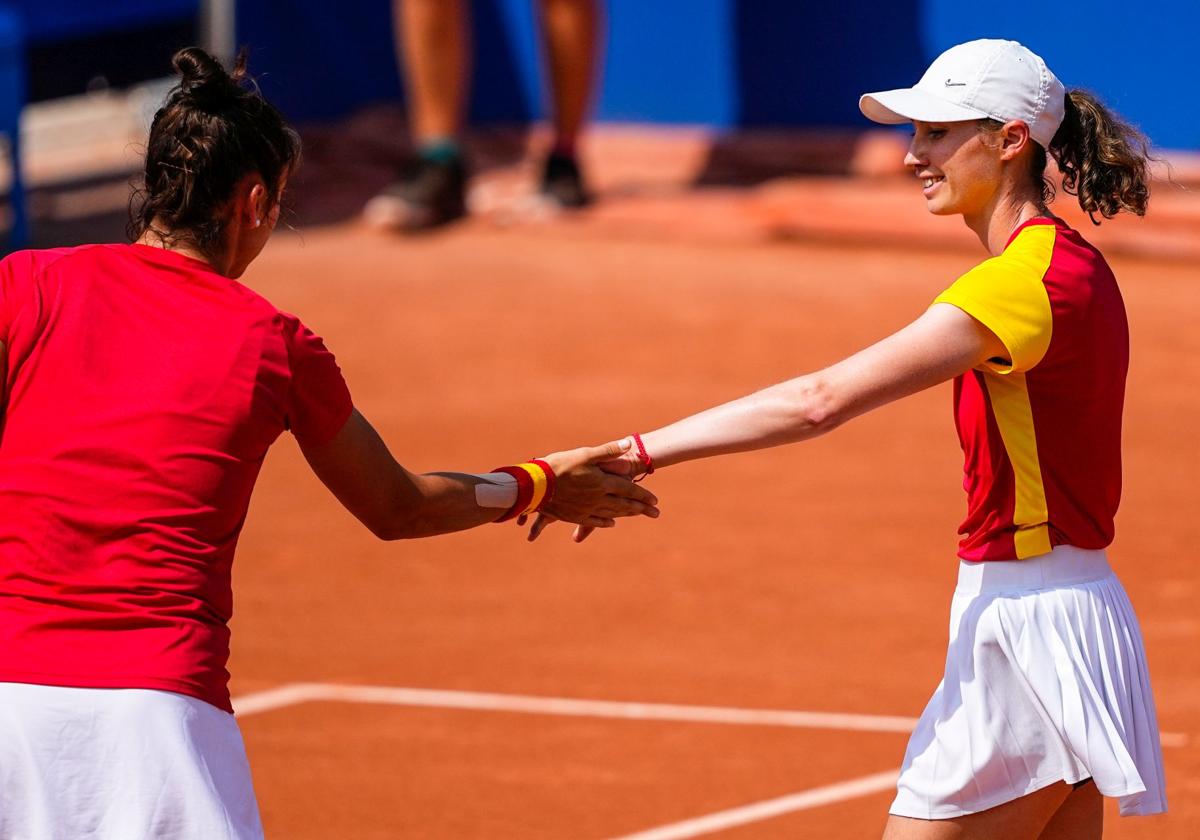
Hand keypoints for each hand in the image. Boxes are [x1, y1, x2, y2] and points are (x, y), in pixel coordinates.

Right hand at [524, 439, 658, 541]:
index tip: (655, 501)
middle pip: (624, 505)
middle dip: (641, 508)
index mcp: (602, 483)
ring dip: (626, 515)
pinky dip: (605, 522)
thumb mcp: (585, 454)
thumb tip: (629, 443)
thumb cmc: (559, 466)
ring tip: (637, 515)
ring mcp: (586, 509)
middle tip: (655, 513)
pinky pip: (594, 521)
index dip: (643, 495)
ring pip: (612, 514)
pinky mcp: (574, 516)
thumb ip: (608, 451)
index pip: (629, 490)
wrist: (535, 486)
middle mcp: (598, 499)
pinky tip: (612, 523)